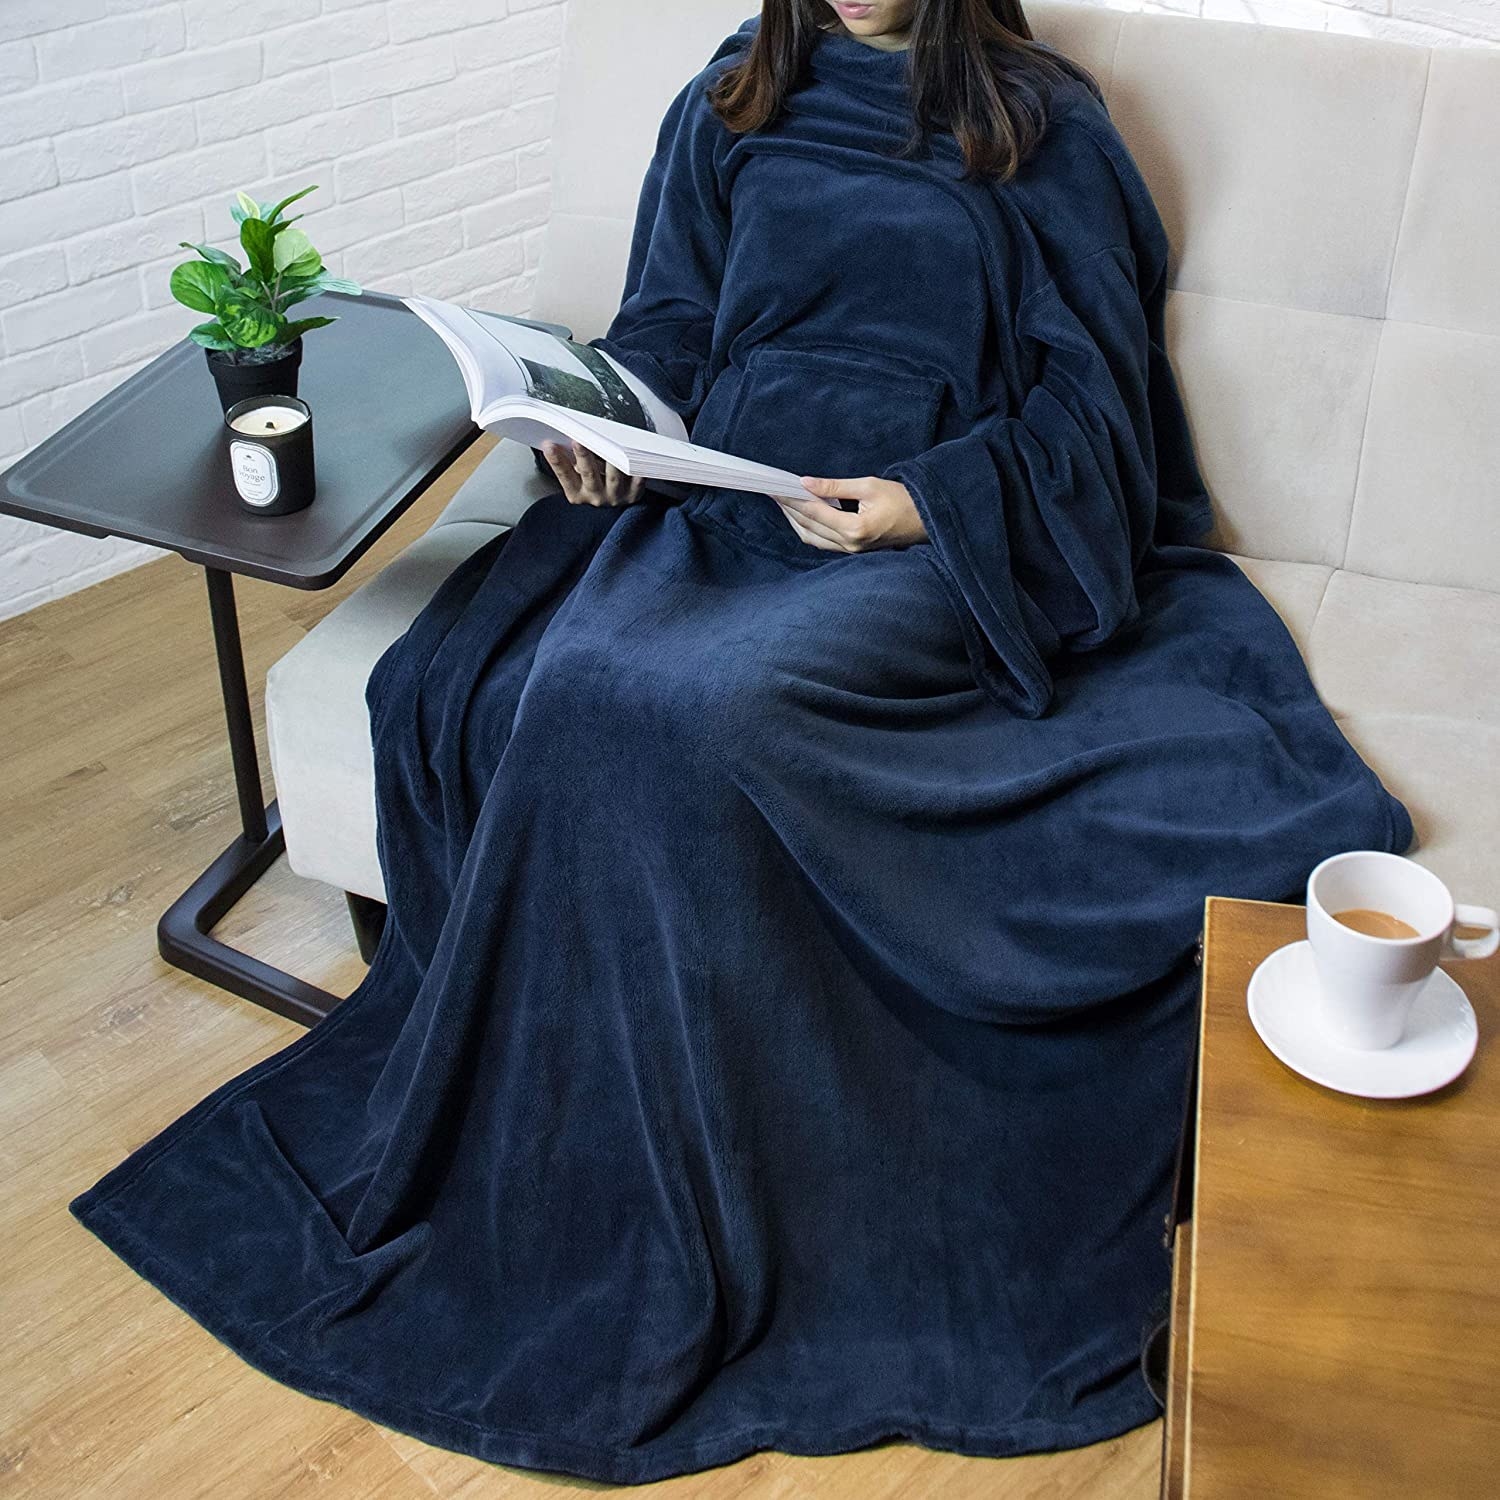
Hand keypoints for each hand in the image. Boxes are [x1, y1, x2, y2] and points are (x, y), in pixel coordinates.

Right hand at [541, 440, 644, 507]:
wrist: (615, 509)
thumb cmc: (593, 486)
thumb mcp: (576, 479)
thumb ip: (568, 462)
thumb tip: (558, 437)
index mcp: (577, 494)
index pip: (565, 475)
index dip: (556, 461)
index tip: (550, 445)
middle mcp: (595, 497)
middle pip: (589, 474)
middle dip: (582, 457)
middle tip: (578, 441)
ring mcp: (615, 497)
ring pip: (613, 477)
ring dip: (610, 461)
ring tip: (609, 444)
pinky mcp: (633, 495)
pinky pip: (637, 482)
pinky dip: (636, 471)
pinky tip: (634, 458)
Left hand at [775, 475, 928, 551]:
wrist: (925, 520)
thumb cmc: (902, 500)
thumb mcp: (869, 485)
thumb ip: (835, 486)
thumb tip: (806, 483)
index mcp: (855, 528)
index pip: (814, 512)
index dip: (792, 498)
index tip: (777, 486)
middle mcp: (849, 544)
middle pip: (808, 526)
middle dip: (788, 508)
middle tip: (773, 490)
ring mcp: (849, 550)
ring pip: (811, 537)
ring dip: (794, 519)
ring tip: (782, 501)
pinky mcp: (851, 550)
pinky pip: (821, 541)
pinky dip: (807, 527)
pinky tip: (799, 514)